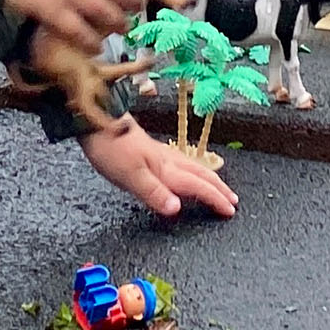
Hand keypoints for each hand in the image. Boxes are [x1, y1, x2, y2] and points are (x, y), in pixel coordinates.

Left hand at [83, 117, 238, 218]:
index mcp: (165, 168)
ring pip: (193, 168)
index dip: (215, 199)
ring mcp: (160, 153)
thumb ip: (154, 193)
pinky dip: (194, 171)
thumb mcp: (130, 175)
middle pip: (201, 175)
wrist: (96, 118)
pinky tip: (187, 172)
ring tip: (219, 187)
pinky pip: (182, 163)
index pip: (198, 186)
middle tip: (234, 201)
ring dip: (210, 179)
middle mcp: (167, 161)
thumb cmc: (110, 147)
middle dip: (220, 188)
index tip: (230, 210)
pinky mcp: (151, 150)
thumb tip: (177, 209)